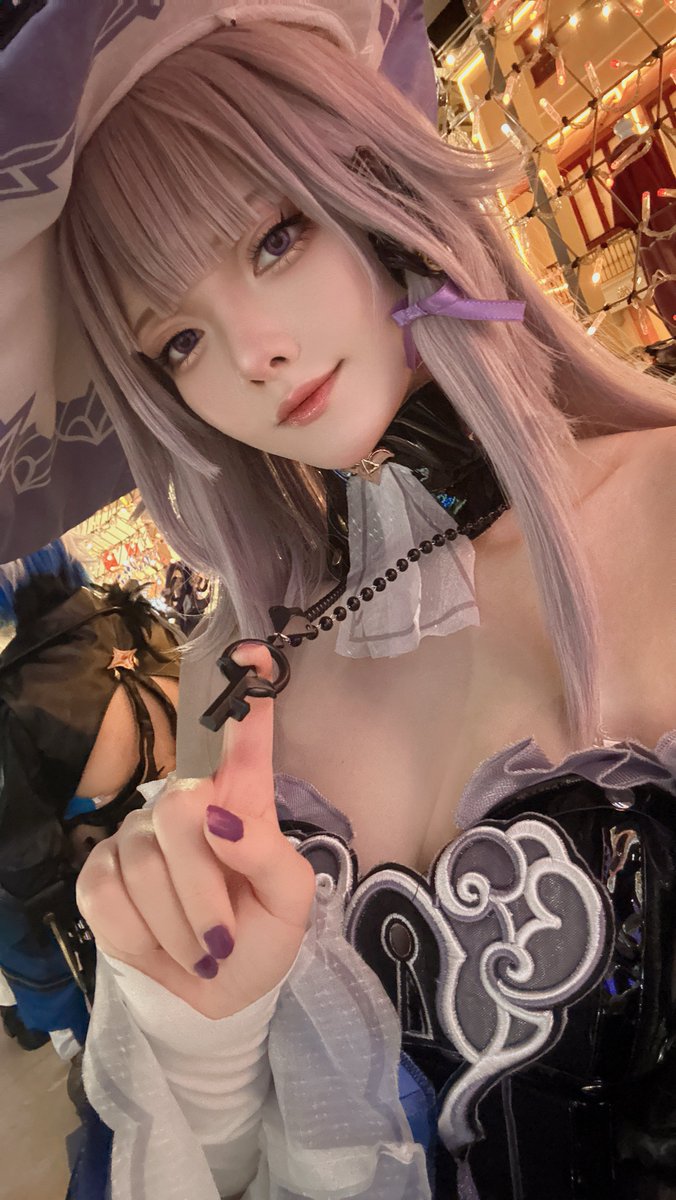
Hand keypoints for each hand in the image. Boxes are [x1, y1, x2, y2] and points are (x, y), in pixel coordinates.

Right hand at [76, 644, 315, 1017]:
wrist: (217, 996)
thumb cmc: (260, 935)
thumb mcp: (288, 905)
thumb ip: (267, 858)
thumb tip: (220, 821)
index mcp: (242, 802)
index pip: (244, 740)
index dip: (249, 696)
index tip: (255, 655)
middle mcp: (186, 804)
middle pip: (181, 811)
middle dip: (203, 891)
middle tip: (222, 940)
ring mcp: (137, 834)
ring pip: (145, 866)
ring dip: (179, 928)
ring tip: (199, 950)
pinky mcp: (98, 871)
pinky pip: (108, 895)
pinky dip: (141, 937)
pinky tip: (159, 944)